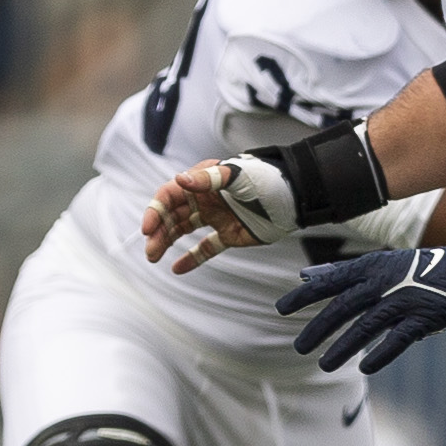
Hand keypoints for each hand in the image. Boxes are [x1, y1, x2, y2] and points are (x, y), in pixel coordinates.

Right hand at [141, 155, 289, 272]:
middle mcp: (204, 200)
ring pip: (183, 232)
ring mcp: (215, 218)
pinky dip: (191, 259)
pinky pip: (205, 248)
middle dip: (157, 232)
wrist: (297, 199)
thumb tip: (179, 180)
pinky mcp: (227, 235)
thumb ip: (208, 179)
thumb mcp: (238, 176)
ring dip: (167, 243)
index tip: (148, 227)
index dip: (155, 210)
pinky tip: (177, 269)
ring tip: (153, 258)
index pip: (169, 196)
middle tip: (150, 250)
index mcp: (202, 182)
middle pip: (171, 216)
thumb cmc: (269, 180)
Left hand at [276, 229, 445, 372]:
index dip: (304, 296)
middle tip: (299, 348)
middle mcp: (382, 284)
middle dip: (319, 329)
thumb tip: (303, 276)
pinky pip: (398, 339)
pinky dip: (382, 354)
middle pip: (343, 308)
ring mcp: (403, 301)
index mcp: (368, 269)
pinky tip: (365, 368)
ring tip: (324, 365)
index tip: (280, 309)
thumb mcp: (375, 264)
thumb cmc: (409, 270)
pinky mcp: (423, 319)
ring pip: (366, 326)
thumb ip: (339, 272)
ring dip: (344, 348)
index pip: (329, 283)